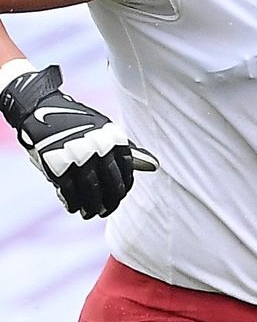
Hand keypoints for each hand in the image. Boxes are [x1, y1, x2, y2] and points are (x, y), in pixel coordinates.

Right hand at [0, 61, 155, 219]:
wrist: (38, 107)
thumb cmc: (76, 122)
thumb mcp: (105, 130)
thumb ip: (127, 150)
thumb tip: (154, 166)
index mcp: (114, 139)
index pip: (126, 174)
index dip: (123, 189)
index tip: (118, 197)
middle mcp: (99, 147)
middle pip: (111, 185)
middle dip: (110, 203)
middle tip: (106, 210)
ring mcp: (78, 156)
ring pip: (91, 192)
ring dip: (92, 207)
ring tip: (91, 213)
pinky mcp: (57, 163)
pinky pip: (69, 191)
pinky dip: (73, 203)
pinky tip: (74, 207)